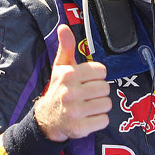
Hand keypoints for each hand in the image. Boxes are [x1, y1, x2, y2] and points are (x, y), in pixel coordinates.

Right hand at [33, 24, 110, 141]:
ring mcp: (74, 111)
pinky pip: (104, 120)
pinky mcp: (79, 128)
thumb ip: (66, 47)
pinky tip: (88, 117)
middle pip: (105, 88)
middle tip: (87, 95)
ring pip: (107, 104)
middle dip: (99, 92)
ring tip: (87, 106)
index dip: (96, 76)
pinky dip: (98, 120)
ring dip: (99, 106)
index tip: (86, 80)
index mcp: (68, 75)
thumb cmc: (58, 89)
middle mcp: (70, 92)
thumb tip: (63, 27)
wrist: (47, 119)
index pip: (101, 71)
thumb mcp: (60, 67)